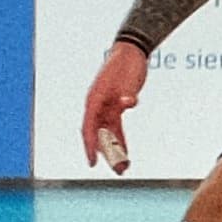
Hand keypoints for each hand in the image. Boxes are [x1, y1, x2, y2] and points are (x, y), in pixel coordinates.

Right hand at [81, 39, 146, 171]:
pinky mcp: (117, 106)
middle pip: (98, 133)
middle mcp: (98, 105)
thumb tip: (127, 103)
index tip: (92, 162)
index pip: (89, 126)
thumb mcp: (127, 79)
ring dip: (114, 149)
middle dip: (105, 153)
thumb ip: (126, 93)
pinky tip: (126, 152)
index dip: (89, 145)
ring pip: (107, 132)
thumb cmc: (126, 63)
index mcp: (95, 98)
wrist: (132, 51)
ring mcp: (107, 106)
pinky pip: (116, 127)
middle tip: (118, 169)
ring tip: (123, 167)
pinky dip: (121, 139)